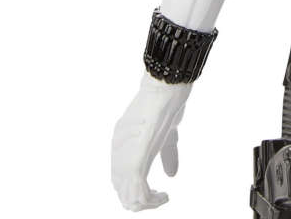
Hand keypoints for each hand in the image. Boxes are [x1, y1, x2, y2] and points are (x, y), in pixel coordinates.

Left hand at [112, 74, 191, 209]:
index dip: (137, 189)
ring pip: (128, 196)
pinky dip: (151, 201)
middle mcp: (119, 151)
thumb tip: (171, 175)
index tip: (156, 190)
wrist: (166, 86)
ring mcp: (125, 156)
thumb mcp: (168, 132)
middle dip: (141, 201)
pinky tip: (165, 196)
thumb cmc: (168, 102)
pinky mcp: (136, 159)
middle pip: (121, 191)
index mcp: (121, 143)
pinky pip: (137, 192)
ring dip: (146, 204)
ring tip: (162, 198)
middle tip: (160, 198)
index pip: (120, 178)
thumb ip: (167, 154)